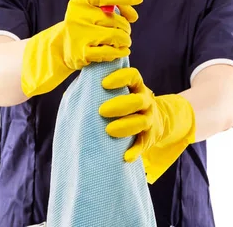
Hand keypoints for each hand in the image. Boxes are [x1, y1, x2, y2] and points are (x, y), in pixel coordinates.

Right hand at [21, 0, 142, 96]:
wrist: (61, 48)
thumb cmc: (84, 27)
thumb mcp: (91, 11)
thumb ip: (112, 7)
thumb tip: (133, 14)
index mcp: (79, 2)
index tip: (138, 0)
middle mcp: (77, 16)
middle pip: (114, 19)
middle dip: (125, 26)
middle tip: (125, 32)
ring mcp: (79, 35)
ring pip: (116, 35)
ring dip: (125, 40)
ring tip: (124, 42)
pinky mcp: (82, 53)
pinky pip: (111, 51)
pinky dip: (120, 52)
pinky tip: (121, 51)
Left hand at [98, 67, 195, 182]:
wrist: (154, 122)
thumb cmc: (124, 103)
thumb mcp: (120, 92)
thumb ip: (103, 87)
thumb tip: (77, 87)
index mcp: (137, 87)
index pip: (133, 76)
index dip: (120, 78)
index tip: (103, 83)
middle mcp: (146, 101)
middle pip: (137, 101)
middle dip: (120, 105)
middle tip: (101, 110)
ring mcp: (149, 119)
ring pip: (142, 122)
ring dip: (126, 126)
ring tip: (108, 130)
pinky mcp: (149, 138)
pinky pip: (144, 144)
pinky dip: (135, 150)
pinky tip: (125, 156)